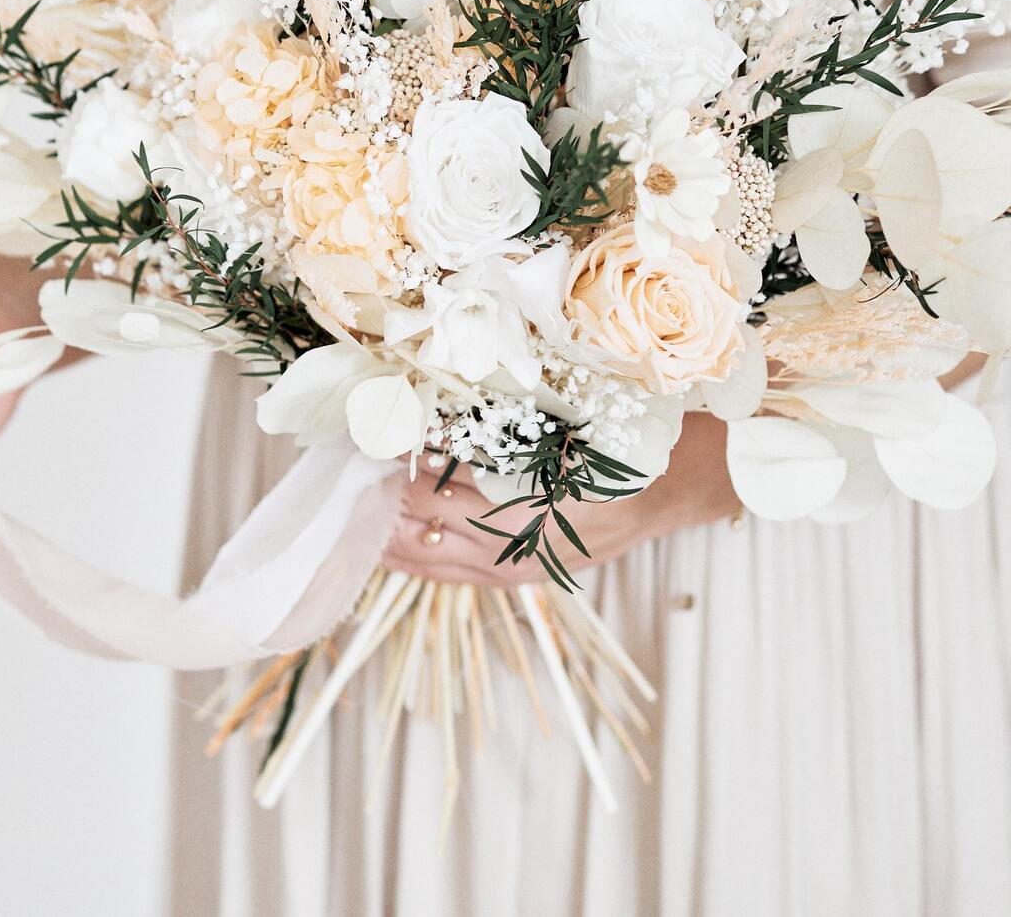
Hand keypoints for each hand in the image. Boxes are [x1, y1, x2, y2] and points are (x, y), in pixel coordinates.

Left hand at [382, 413, 740, 585]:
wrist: (666, 487)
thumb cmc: (611, 446)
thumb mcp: (548, 430)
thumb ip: (488, 435)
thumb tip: (422, 430)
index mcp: (519, 504)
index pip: (431, 490)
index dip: (392, 468)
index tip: (363, 444)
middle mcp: (512, 546)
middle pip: (421, 530)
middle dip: (379, 505)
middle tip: (344, 478)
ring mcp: (516, 570)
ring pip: (430, 561)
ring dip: (390, 536)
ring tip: (354, 512)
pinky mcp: (521, 580)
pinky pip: (453, 577)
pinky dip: (418, 561)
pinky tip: (393, 545)